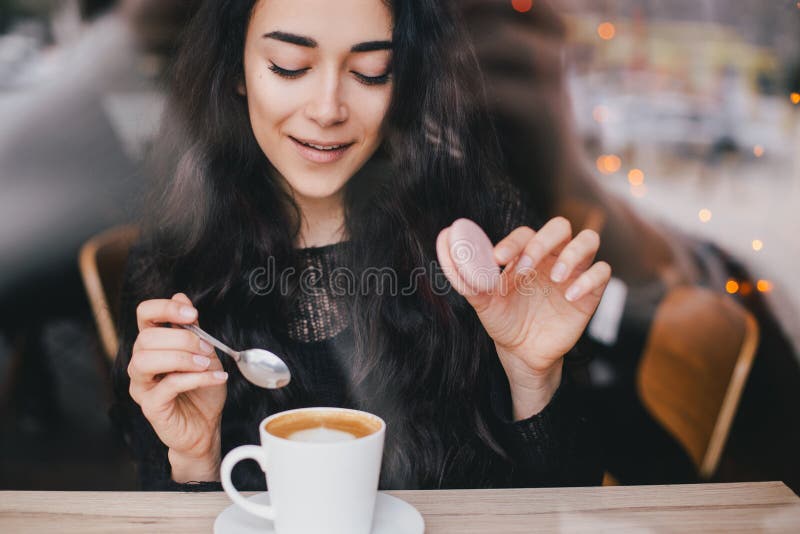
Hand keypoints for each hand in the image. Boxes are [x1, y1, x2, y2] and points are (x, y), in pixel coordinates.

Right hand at [128, 293, 227, 481]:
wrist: (206, 426)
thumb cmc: (202, 391)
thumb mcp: (204, 354)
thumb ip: (192, 329)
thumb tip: (181, 297)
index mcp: (154, 345)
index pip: (144, 314)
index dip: (164, 308)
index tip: (192, 313)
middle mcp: (141, 363)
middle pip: (146, 337)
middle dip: (181, 338)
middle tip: (206, 347)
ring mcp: (143, 385)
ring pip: (146, 360)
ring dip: (181, 357)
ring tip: (205, 363)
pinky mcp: (151, 406)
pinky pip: (167, 386)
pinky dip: (195, 378)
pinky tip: (215, 378)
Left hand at [436, 217, 610, 417]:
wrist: (522, 354)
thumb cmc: (503, 320)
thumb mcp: (482, 300)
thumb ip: (464, 274)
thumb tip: (443, 240)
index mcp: (526, 254)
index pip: (525, 233)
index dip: (513, 242)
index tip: (497, 258)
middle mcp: (551, 257)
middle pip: (560, 227)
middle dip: (543, 242)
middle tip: (526, 267)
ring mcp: (573, 273)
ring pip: (588, 240)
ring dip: (572, 253)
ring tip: (555, 277)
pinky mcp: (589, 293)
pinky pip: (602, 272)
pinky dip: (589, 279)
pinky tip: (570, 296)